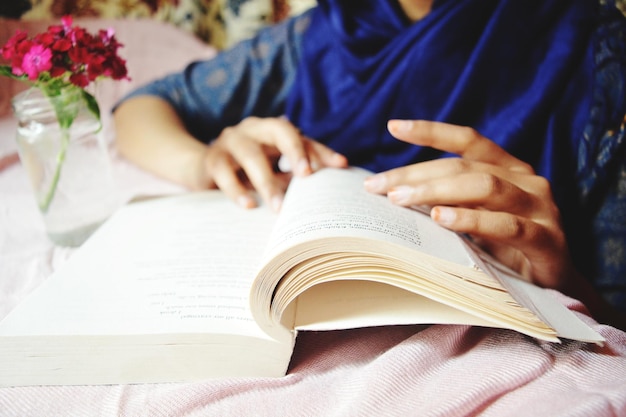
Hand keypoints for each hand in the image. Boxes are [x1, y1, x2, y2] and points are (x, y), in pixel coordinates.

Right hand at [203, 116, 346, 210]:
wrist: (201, 169)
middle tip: (307, 176)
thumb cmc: (247, 171)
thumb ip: (294, 176)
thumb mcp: (274, 171)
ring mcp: (231, 141)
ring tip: (279, 207)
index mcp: (273, 130)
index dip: (321, 150)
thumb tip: (325, 195)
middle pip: (280, 130)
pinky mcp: (212, 158)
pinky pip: (224, 172)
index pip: (302, 136)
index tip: (340, 165)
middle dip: (295, 151)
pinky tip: (249, 206)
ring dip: (267, 182)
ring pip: (251, 155)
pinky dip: (237, 190)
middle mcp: (254, 129)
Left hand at [364, 120, 574, 290]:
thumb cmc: (506, 248)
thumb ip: (450, 201)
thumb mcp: (476, 218)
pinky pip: (506, 225)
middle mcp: (526, 180)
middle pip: (464, 167)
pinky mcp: (547, 239)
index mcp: (508, 169)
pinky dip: (470, 220)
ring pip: (484, 187)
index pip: (469, 141)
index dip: (432, 131)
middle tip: (377, 186)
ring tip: (400, 199)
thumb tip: (395, 194)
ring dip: (436, 192)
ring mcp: (540, 208)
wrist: (553, 287)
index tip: (394, 126)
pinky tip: (441, 219)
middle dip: (415, 175)